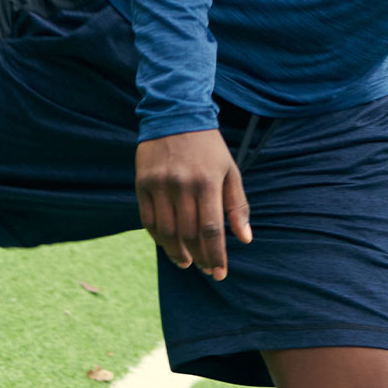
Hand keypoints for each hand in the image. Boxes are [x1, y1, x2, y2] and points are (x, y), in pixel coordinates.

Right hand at [135, 130, 251, 278]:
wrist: (175, 114)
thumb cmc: (208, 147)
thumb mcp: (229, 170)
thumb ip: (237, 205)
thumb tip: (245, 239)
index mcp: (207, 182)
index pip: (212, 229)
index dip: (216, 255)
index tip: (219, 273)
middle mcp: (182, 185)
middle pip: (189, 234)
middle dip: (198, 257)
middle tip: (203, 268)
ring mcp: (160, 185)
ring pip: (167, 232)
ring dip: (177, 252)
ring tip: (185, 262)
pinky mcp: (142, 184)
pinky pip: (149, 221)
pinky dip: (158, 238)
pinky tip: (168, 245)